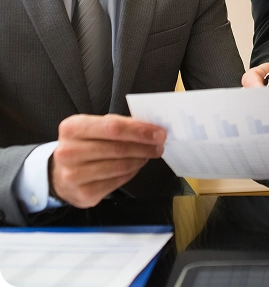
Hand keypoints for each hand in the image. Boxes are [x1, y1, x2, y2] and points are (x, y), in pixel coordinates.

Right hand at [50, 114, 165, 207]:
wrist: (59, 172)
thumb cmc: (83, 144)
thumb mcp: (94, 126)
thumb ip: (119, 124)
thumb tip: (150, 128)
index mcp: (72, 128)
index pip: (113, 127)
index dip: (139, 131)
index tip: (158, 133)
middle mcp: (69, 151)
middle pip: (118, 148)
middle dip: (144, 146)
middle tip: (159, 145)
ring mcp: (73, 175)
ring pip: (120, 166)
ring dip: (140, 160)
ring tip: (148, 155)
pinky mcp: (83, 193)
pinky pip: (117, 182)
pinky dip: (131, 173)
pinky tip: (135, 166)